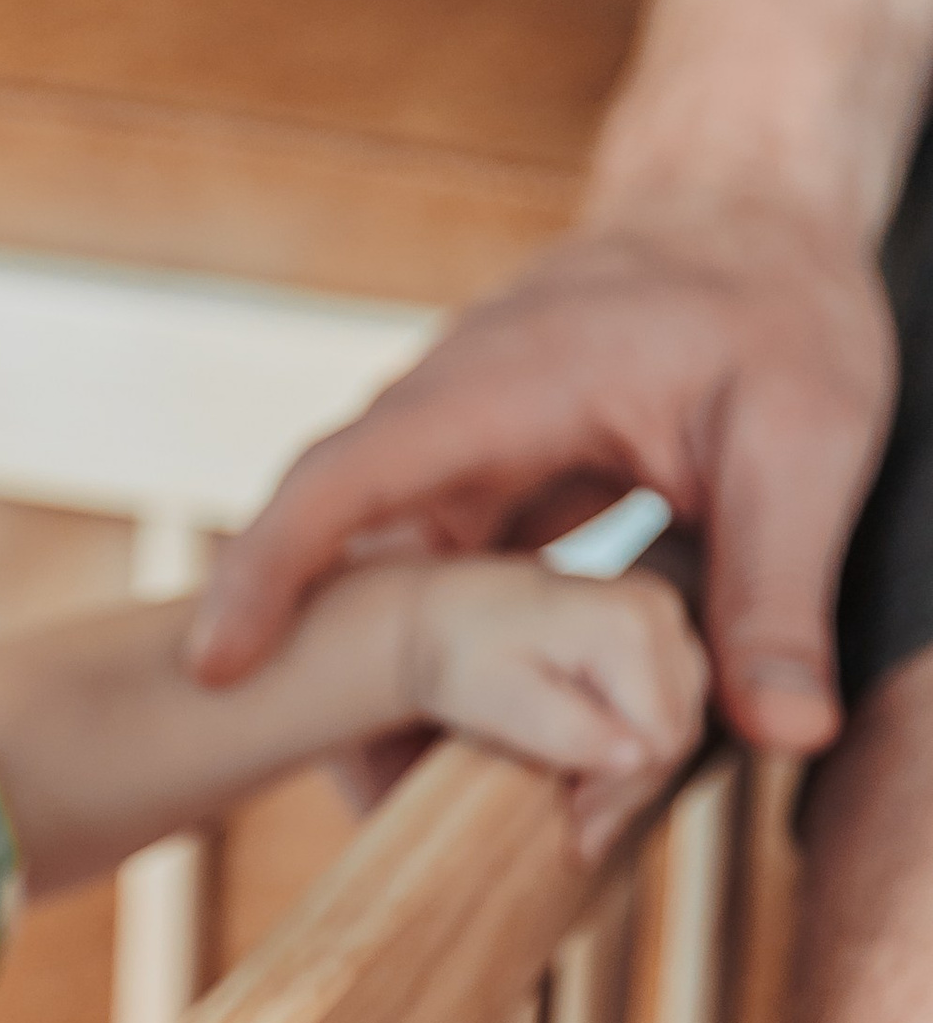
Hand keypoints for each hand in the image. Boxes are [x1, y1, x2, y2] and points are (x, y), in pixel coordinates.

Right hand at [191, 200, 893, 755]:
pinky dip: (445, 664)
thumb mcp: (804, 440)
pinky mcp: (483, 493)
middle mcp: (445, 421)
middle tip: (359, 804)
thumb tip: (783, 732)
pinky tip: (478, 747)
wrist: (746, 217)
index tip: (218, 667)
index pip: (344, 478)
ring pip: (385, 582)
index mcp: (496, 388)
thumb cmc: (773, 300)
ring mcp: (456, 458)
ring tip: (415, 802)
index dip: (270, 571)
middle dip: (318, 675)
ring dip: (385, 682)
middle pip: (335, 550)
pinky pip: (437, 587)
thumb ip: (780, 586)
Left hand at [399, 557, 710, 861]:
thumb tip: (636, 757)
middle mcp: (657, 610)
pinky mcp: (655, 630)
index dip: (619, 793)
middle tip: (575, 832)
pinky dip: (634, 743)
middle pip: (674, 733)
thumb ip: (566, 731)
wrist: (440, 615)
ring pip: (676, 723)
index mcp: (627, 625)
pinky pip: (669, 704)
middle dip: (625, 789)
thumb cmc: (458, 660)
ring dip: (632, 773)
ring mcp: (661, 615)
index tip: (571, 825)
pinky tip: (588, 772)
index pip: (660, 740)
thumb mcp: (498, 701)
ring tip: (575, 804)